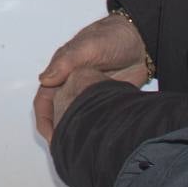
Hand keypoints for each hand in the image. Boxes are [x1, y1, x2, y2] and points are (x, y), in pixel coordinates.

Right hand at [32, 12, 150, 140]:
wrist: (142, 40)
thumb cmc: (112, 37)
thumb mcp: (88, 46)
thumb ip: (66, 61)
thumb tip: (45, 80)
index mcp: (62, 71)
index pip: (44, 99)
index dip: (44, 119)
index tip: (52, 136)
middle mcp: (72, 84)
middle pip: (58, 113)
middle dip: (58, 131)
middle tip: (66, 149)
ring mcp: (90, 93)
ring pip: (76, 117)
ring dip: (75, 131)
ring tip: (80, 148)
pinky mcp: (106, 100)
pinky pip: (95, 117)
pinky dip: (93, 128)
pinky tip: (98, 139)